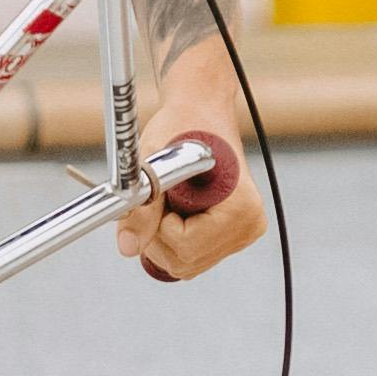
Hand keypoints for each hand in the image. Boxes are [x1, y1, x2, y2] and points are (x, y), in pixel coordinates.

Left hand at [118, 47, 261, 281]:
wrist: (201, 111)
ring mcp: (244, 233)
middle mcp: (249, 225)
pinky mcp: (233, 236)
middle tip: (163, 196)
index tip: (163, 193)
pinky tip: (180, 209)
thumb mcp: (154, 164)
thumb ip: (141, 210)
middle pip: (185, 262)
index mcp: (241, 208)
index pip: (186, 247)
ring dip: (165, 238)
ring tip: (172, 199)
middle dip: (159, 235)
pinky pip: (192, 257)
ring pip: (186, 264)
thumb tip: (127, 247)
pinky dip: (175, 239)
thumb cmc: (181, 126)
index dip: (159, 225)